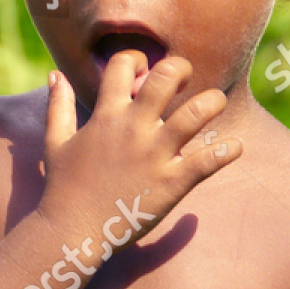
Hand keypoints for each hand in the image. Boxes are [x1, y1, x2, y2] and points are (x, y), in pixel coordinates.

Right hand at [35, 53, 241, 257]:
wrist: (72, 230)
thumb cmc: (63, 186)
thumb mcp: (56, 141)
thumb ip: (58, 105)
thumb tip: (55, 74)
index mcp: (105, 116)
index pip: (124, 65)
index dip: (137, 59)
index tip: (144, 70)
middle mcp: (132, 129)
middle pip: (166, 77)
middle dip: (181, 69)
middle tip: (185, 79)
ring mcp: (154, 155)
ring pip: (197, 113)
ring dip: (212, 102)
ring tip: (215, 103)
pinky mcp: (172, 182)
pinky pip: (210, 160)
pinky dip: (228, 151)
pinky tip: (233, 148)